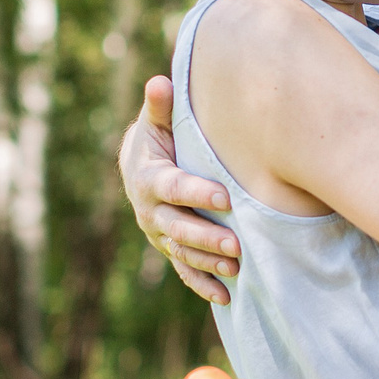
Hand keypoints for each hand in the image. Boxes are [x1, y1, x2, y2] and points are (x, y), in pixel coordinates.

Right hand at [120, 75, 240, 304]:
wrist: (141, 167)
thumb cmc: (159, 138)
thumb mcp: (157, 121)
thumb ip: (161, 106)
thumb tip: (160, 81)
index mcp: (148, 179)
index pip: (173, 188)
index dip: (197, 194)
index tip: (225, 197)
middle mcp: (151, 212)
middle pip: (178, 228)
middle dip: (206, 237)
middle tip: (237, 244)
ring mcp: (161, 235)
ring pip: (184, 253)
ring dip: (209, 262)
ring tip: (237, 266)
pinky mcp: (172, 249)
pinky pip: (185, 272)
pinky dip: (203, 285)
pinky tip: (226, 297)